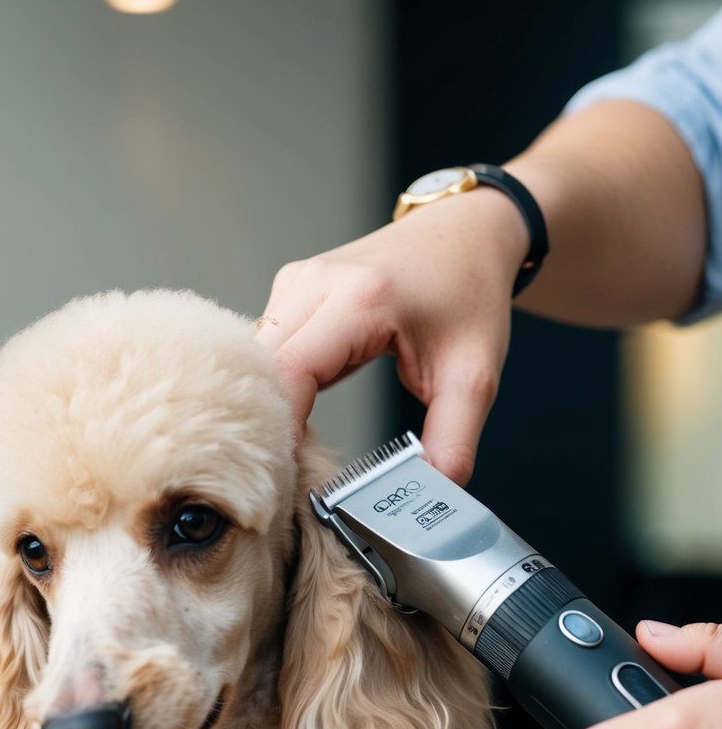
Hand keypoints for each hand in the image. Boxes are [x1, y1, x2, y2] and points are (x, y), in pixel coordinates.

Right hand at [256, 188, 528, 483]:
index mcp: (359, 299)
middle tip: (290, 475)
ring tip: (295, 449)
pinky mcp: (291, 288)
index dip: (282, 431)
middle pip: (259, 371)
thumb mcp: (474, 377)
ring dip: (269, 406)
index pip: (289, 375)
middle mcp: (315, 283)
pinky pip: (264, 348)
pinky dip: (276, 385)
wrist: (468, 232)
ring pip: (254, 361)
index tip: (292, 477)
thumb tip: (427, 496)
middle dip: (269, 426)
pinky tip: (297, 413)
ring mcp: (296, 281)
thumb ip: (452, 442)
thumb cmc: (471, 293)